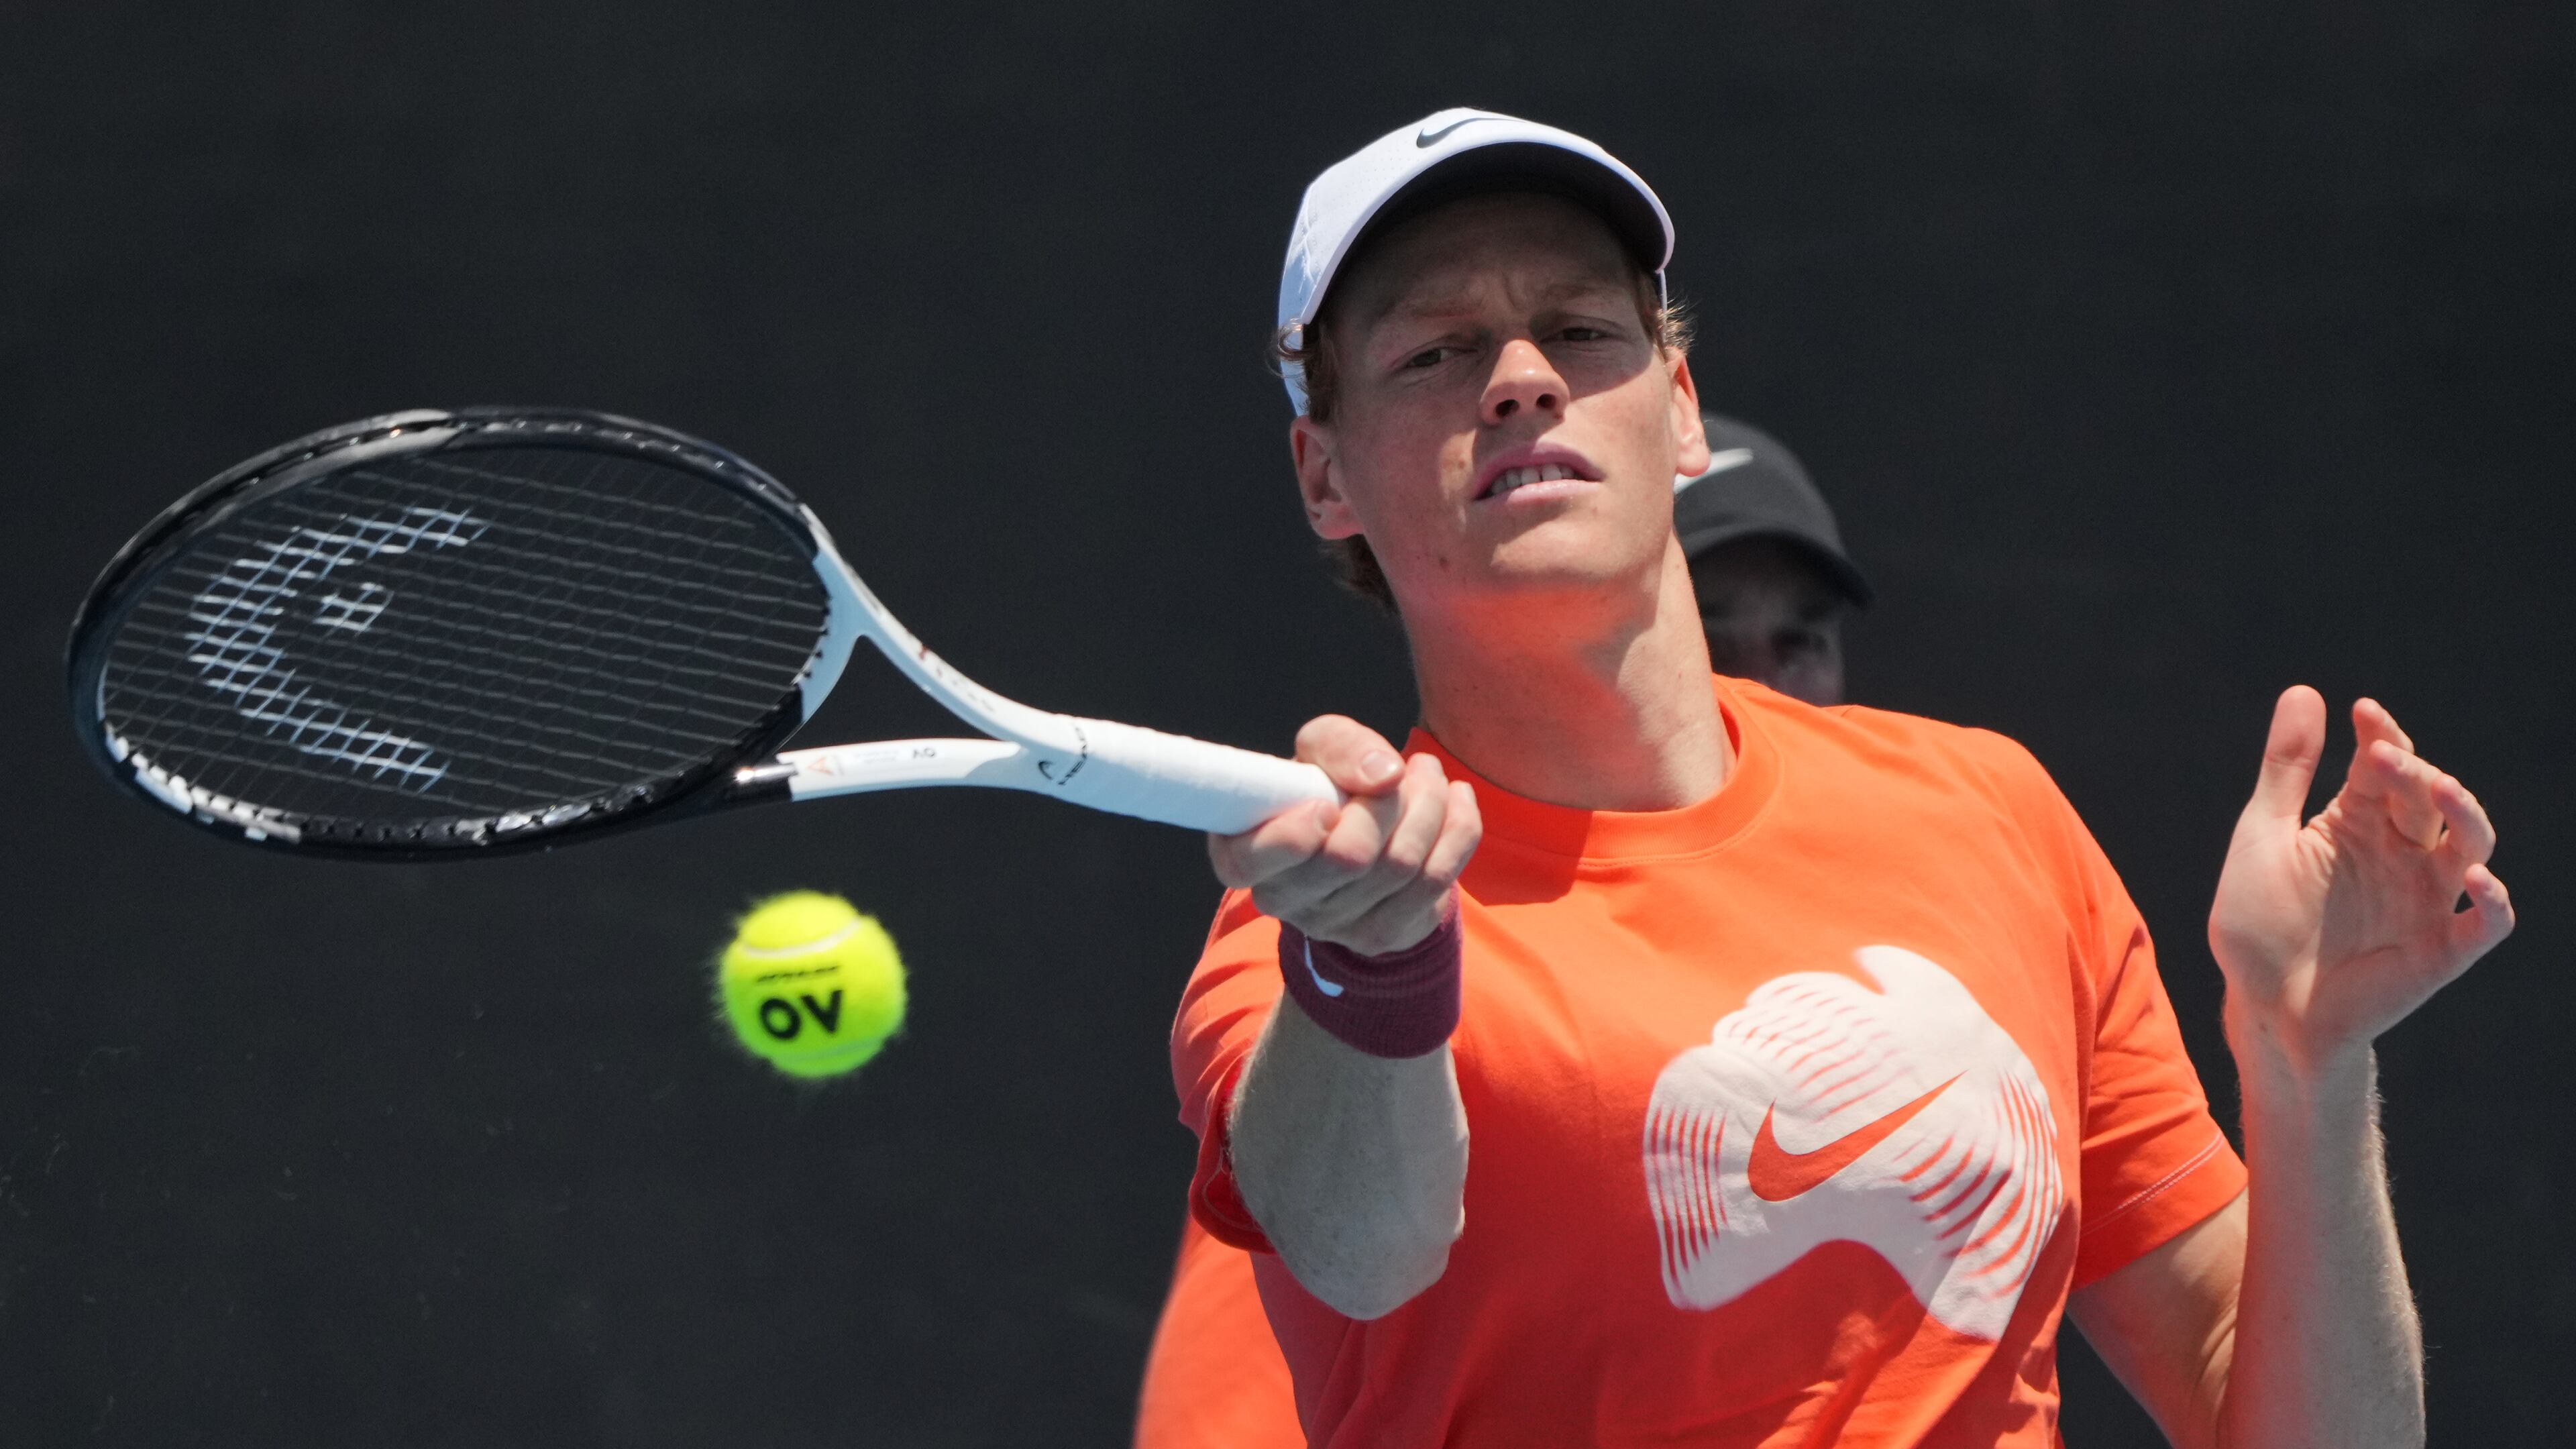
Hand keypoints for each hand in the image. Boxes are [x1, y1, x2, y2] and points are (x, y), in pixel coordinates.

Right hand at [1208, 715, 1480, 954]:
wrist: (1366, 834)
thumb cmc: (1328, 786)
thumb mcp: (1320, 749)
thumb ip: (1340, 746)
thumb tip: (1385, 776)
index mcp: (1244, 853)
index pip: (1251, 862)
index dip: (1293, 835)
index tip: (1329, 803)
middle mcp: (1282, 900)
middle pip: (1348, 856)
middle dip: (1389, 801)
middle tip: (1404, 767)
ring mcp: (1333, 926)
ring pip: (1400, 865)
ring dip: (1429, 805)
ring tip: (1428, 774)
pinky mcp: (1382, 936)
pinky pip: (1437, 882)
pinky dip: (1459, 830)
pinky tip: (1457, 800)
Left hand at [2208, 686, 2513, 1076]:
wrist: (2264, 1006)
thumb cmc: (2259, 924)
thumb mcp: (2264, 838)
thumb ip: (2285, 770)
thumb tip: (2305, 689)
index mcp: (2359, 822)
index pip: (2385, 766)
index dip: (2382, 735)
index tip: (2363, 712)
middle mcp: (2402, 853)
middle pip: (2430, 797)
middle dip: (2413, 771)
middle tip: (2382, 756)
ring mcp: (2426, 899)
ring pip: (2472, 844)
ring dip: (2465, 814)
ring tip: (2440, 790)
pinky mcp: (2441, 950)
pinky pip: (2485, 924)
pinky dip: (2493, 901)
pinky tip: (2477, 878)